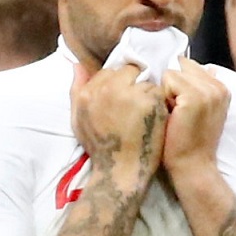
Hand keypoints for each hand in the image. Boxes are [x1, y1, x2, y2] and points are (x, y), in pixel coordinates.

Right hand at [70, 63, 166, 186]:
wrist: (120, 170)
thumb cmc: (99, 148)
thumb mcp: (78, 119)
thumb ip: (77, 89)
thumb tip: (77, 65)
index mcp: (89, 92)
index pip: (109, 72)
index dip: (118, 84)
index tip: (123, 99)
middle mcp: (108, 89)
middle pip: (127, 71)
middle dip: (133, 84)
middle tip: (136, 104)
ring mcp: (130, 94)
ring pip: (144, 80)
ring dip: (146, 93)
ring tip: (144, 113)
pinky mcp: (150, 101)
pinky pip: (157, 91)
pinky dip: (158, 102)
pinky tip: (153, 117)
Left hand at [160, 58, 228, 175]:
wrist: (193, 166)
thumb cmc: (191, 141)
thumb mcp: (202, 111)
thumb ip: (201, 87)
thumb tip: (200, 65)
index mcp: (222, 88)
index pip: (190, 66)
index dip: (179, 84)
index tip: (183, 107)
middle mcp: (218, 87)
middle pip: (180, 67)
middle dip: (173, 85)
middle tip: (178, 112)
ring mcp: (208, 91)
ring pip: (172, 73)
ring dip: (167, 92)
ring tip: (175, 114)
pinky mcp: (194, 97)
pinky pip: (168, 81)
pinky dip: (164, 97)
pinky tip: (172, 115)